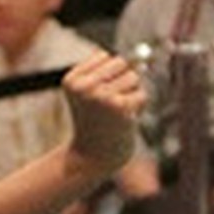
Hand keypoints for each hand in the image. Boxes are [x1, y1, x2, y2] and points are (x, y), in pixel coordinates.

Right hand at [59, 52, 142, 177]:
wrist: (93, 157)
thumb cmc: (97, 120)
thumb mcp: (93, 90)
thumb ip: (112, 69)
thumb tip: (142, 59)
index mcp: (71, 79)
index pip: (104, 56)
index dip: (108, 75)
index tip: (97, 98)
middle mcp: (83, 86)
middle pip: (120, 62)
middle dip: (122, 81)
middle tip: (109, 106)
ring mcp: (101, 96)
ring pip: (133, 77)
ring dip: (131, 95)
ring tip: (117, 113)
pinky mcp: (120, 107)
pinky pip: (141, 94)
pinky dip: (138, 107)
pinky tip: (125, 120)